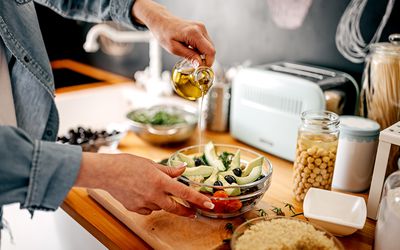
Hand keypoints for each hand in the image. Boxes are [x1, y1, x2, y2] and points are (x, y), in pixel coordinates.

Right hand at [74, 153, 213, 216]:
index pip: (185, 192)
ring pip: (160, 207)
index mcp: (160, 181)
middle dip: (186, 211)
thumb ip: (169, 170)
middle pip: (176, 208)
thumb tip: (182, 169)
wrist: (107, 173)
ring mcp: (144, 203)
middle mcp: (154, 194)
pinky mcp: (135, 208)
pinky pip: (148, 209)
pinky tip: (143, 194)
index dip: (199, 199)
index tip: (209, 205)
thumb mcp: (151, 164)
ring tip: (153, 190)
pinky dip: (150, 204)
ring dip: (163, 202)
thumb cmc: (128, 164)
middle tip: (193, 212)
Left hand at [132, 0, 215, 66]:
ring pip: (209, 46)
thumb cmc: (164, 33)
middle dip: (205, 59)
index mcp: (194, 33)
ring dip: (202, 54)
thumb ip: (189, 56)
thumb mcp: (174, 49)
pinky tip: (190, 48)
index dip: (208, 62)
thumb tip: (200, 64)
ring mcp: (201, 27)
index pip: (210, 51)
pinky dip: (200, 49)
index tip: (201, 69)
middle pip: (211, 49)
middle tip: (194, 64)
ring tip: (189, 53)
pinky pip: (205, 42)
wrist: (162, 21)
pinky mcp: (200, 28)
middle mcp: (200, 28)